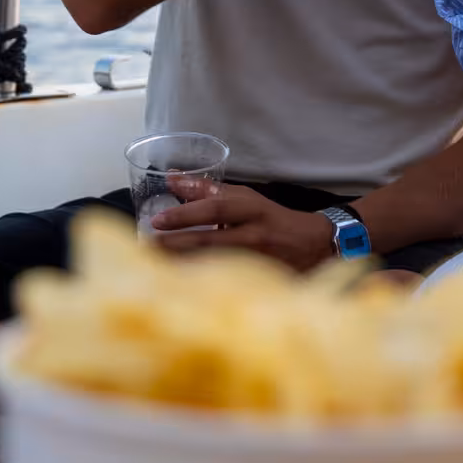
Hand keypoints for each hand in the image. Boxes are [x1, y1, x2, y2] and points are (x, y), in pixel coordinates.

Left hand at [147, 184, 337, 268]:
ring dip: (183, 265)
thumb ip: (208, 191)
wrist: (314, 246)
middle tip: (148, 247)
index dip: (186, 214)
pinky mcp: (259, 281)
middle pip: (211, 239)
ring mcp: (257, 261)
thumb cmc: (272, 219)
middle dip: (176, 244)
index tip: (158, 220)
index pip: (216, 208)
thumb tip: (172, 177)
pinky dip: (201, 283)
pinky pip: (225, 282)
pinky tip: (180, 285)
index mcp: (252, 208)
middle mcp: (255, 233)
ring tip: (155, 266)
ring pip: (215, 264)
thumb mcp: (246, 199)